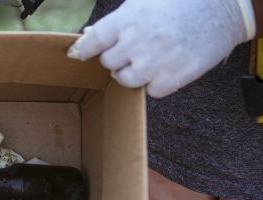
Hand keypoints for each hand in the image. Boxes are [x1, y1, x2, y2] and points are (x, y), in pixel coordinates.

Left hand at [67, 0, 255, 97]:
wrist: (223, 8)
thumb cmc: (179, 3)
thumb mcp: (142, 3)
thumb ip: (115, 22)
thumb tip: (88, 37)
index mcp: (128, 19)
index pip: (93, 42)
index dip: (83, 50)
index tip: (78, 54)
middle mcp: (138, 42)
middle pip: (108, 63)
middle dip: (116, 58)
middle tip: (132, 49)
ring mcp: (156, 62)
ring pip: (125, 80)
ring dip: (132, 73)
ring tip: (147, 59)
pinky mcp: (173, 78)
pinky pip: (150, 91)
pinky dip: (155, 83)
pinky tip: (165, 67)